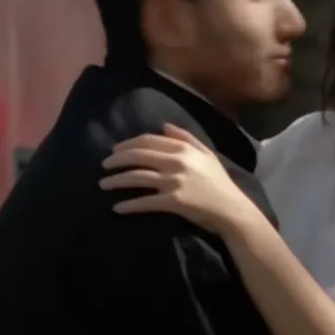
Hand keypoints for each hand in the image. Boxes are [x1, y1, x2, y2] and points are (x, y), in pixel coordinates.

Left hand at [99, 123, 256, 234]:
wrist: (231, 209)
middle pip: (139, 156)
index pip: (148, 140)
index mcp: (184, 148)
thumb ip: (186, 137)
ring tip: (103, 185)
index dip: (128, 144)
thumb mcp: (207, 154)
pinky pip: (145, 202)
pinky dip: (129, 205)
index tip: (114, 150)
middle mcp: (177, 162)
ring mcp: (174, 182)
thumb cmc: (219, 182)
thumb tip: (164, 125)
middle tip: (104, 166)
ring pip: (137, 177)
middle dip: (117, 160)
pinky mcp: (173, 202)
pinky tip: (117, 207)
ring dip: (116, 181)